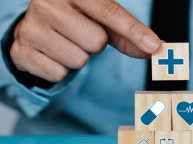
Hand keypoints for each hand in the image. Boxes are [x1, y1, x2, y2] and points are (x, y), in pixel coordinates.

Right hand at [10, 0, 160, 81]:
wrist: (34, 27)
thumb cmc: (75, 20)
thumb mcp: (100, 21)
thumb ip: (128, 34)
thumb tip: (155, 48)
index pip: (109, 11)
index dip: (134, 31)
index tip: (155, 46)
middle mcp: (47, 4)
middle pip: (96, 42)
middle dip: (95, 45)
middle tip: (81, 34)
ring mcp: (31, 28)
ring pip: (79, 60)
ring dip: (79, 57)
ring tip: (66, 43)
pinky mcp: (21, 52)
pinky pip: (60, 74)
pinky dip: (62, 69)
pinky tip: (52, 54)